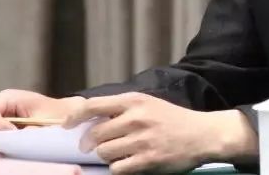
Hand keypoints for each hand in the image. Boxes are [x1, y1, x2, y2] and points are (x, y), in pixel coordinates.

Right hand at [0, 89, 84, 155]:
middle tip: (0, 151)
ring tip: (4, 154)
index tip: (10, 134)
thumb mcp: (45, 119)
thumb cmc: (58, 114)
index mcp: (8, 99)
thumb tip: (12, 139)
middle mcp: (0, 110)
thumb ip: (28, 129)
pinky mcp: (2, 137)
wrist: (67, 118)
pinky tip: (8, 156)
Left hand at [64, 92, 257, 173]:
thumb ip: (121, 109)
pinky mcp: (148, 160)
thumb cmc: (172, 120)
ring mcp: (142, 140)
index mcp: (134, 101)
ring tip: (119, 154)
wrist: (202, 134)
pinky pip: (118, 169)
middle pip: (95, 135)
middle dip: (91, 144)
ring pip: (104, 153)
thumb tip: (88, 119)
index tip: (66, 127)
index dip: (74, 118)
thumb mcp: (148, 104)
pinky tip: (128, 164)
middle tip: (94, 148)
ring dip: (106, 157)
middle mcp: (136, 118)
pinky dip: (118, 169)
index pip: (93, 106)